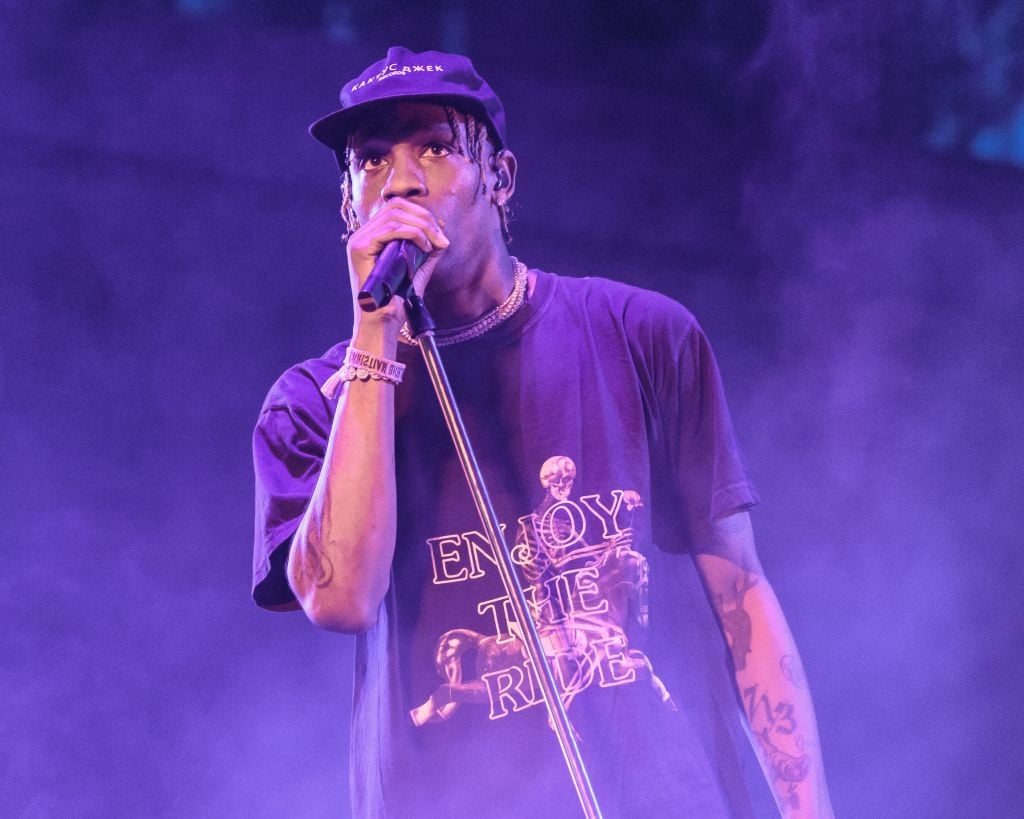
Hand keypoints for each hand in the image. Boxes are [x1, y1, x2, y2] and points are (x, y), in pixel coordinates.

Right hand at [346, 198, 449, 332]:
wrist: (384, 322)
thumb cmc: (398, 299)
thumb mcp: (417, 268)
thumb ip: (428, 248)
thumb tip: (442, 227)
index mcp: (373, 235)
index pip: (397, 207)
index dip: (422, 213)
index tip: (441, 234)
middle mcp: (363, 234)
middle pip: (396, 205)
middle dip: (425, 218)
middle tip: (442, 239)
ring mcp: (358, 239)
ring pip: (395, 215)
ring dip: (423, 226)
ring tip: (435, 245)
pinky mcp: (360, 248)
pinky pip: (391, 230)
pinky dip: (413, 234)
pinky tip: (424, 248)